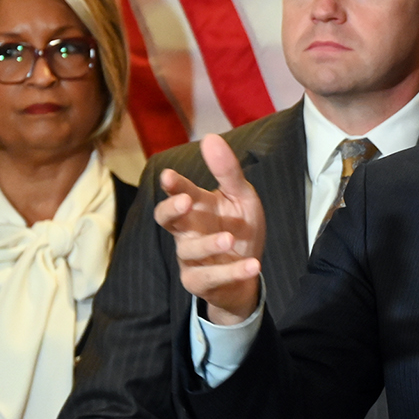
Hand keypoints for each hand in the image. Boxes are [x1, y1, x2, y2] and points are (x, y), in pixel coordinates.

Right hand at [155, 133, 265, 322]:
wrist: (249, 272)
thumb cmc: (240, 228)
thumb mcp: (242, 197)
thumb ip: (228, 172)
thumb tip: (210, 137)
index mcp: (195, 207)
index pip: (178, 193)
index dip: (172, 186)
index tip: (170, 176)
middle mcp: (187, 231)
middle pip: (166, 220)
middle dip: (171, 210)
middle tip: (185, 201)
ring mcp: (190, 257)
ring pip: (188, 250)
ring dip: (208, 244)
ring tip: (229, 238)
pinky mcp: (199, 281)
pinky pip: (210, 278)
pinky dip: (232, 272)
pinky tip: (252, 264)